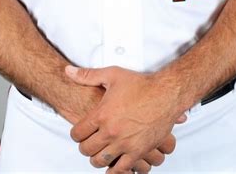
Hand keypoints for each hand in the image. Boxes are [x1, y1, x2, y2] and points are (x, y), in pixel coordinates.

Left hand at [65, 65, 186, 173]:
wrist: (166, 94)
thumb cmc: (142, 85)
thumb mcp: (112, 75)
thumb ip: (88, 75)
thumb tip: (69, 71)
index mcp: (102, 114)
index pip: (78, 133)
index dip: (76, 133)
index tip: (79, 133)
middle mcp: (111, 131)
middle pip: (86, 149)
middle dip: (85, 146)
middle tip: (89, 142)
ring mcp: (124, 144)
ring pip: (100, 161)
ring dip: (97, 158)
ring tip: (100, 152)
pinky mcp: (137, 152)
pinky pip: (120, 170)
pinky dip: (113, 170)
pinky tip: (113, 165)